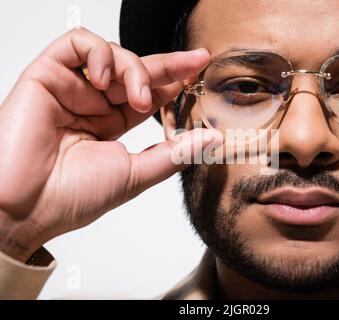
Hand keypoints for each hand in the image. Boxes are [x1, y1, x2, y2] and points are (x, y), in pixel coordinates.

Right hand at [0, 27, 217, 261]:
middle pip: (136, 70)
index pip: (150, 93)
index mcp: (112, 124)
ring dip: (134, 68)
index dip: (175, 79)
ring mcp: (71, 89)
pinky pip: (76, 44)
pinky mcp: (46, 76)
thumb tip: (213, 137)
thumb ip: (174, 153)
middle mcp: (93, 103)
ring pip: (111, 54)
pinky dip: (99, 54)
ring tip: (138, 97)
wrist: (27, 209)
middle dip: (168, 65)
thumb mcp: (135, 174)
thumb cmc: (74, 197)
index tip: (200, 69)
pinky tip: (104, 80)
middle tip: (195, 63)